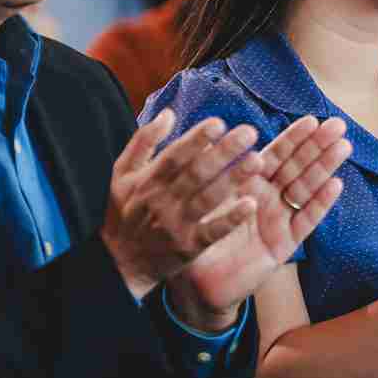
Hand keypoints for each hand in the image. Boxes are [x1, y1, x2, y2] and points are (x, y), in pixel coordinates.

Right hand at [100, 109, 266, 295]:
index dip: (196, 139)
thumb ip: (143, 141)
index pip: (175, 155)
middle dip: (224, 152)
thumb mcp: (121, 173)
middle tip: (250, 133)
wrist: (119, 263)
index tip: (219, 123)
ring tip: (258, 160)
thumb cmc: (123, 212)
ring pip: (208, 198)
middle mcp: (162, 200)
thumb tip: (169, 113)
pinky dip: (230, 219)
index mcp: (147, 180)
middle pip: (196, 173)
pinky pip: (212, 232)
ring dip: (233, 179)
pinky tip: (251, 204)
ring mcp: (176, 224)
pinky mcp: (188, 247)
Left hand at [169, 116, 351, 330]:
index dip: (294, 137)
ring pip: (306, 188)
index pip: (276, 155)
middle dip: (318, 146)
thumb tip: (211, 136)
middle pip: (297, 166)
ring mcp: (279, 219)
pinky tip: (336, 184)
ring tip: (343, 146)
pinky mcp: (285, 243)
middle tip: (339, 125)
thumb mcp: (203, 200)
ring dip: (325, 167)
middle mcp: (268, 198)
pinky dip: (320, 203)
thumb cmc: (197, 237)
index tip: (312, 119)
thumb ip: (212, 172)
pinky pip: (305, 220)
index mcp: (249, 183)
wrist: (199, 282)